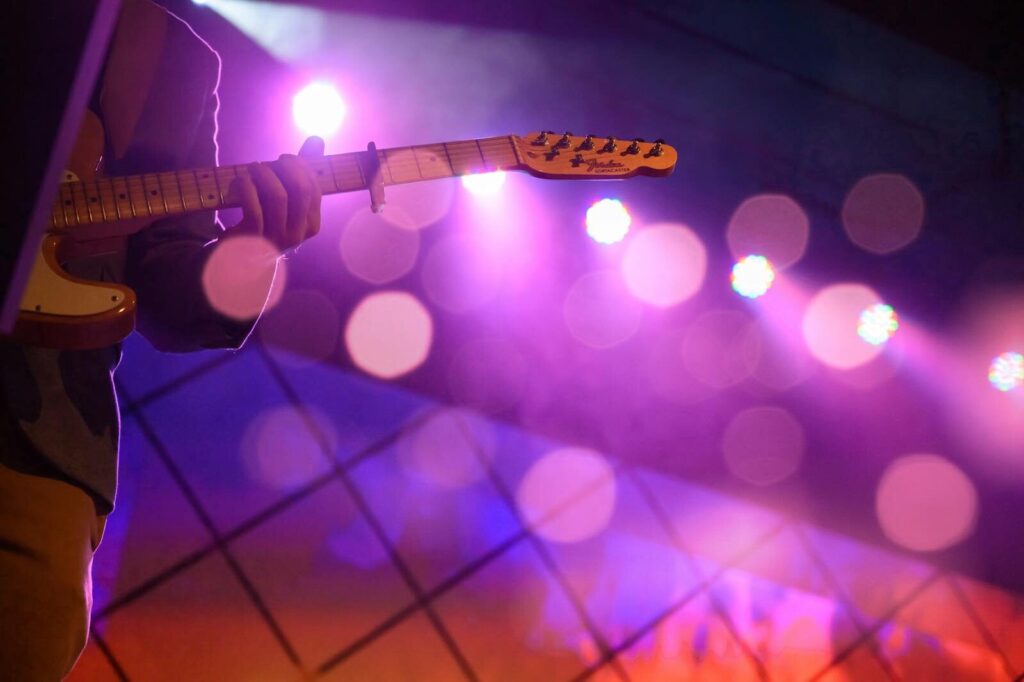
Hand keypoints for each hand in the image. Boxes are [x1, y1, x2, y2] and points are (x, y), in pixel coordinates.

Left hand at [227, 136, 324, 251]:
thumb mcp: (285, 198)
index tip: (284, 158)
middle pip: (300, 190)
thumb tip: (317, 140)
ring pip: (278, 196)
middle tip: (269, 161)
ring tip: (253, 167)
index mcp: (311, 224)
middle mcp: (298, 234)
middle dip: (285, 167)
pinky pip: (254, 207)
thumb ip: (302, 171)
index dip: (300, 167)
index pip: (314, 188)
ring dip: (264, 174)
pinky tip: (241, 181)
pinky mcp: (254, 238)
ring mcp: (276, 238)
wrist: (239, 256)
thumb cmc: (265, 221)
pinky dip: (247, 188)